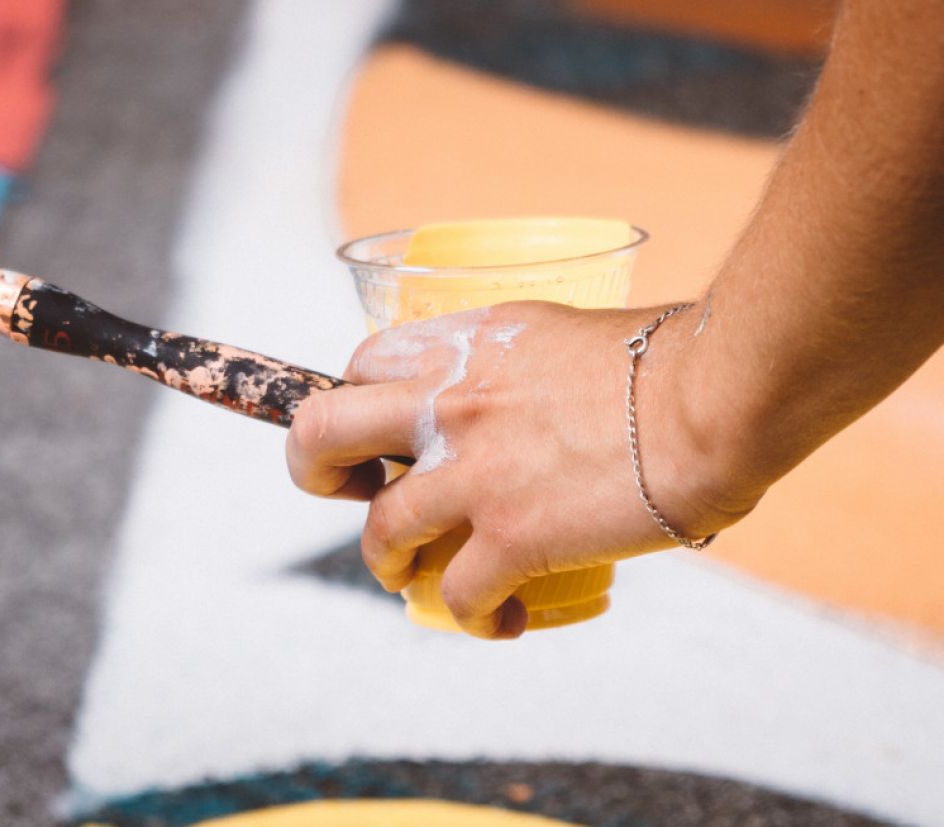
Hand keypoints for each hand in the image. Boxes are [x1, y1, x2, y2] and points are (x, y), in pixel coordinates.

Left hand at [286, 300, 758, 638]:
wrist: (714, 398)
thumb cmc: (672, 359)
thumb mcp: (568, 333)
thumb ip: (524, 364)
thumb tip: (534, 397)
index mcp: (462, 344)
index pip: (361, 362)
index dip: (356, 401)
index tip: (377, 431)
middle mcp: (448, 402)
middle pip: (319, 433)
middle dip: (312, 471)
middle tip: (347, 492)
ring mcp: (471, 472)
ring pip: (378, 532)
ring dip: (386, 562)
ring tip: (411, 575)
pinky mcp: (509, 537)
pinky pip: (455, 596)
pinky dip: (474, 618)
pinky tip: (502, 619)